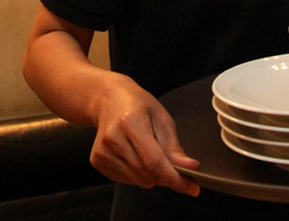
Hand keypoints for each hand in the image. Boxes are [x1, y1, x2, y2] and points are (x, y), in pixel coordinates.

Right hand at [89, 76, 201, 196]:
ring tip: (150, 154)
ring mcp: (102, 151)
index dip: (174, 178)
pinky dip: (138, 175)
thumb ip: (175, 148)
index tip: (192, 187)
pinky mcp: (97, 160)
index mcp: (131, 122)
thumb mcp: (163, 120)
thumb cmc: (138, 106)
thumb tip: (190, 168)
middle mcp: (113, 138)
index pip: (154, 161)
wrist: (109, 100)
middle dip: (166, 177)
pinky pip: (126, 180)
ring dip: (152, 176)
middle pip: (147, 173)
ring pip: (138, 180)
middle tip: (173, 167)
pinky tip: (135, 156)